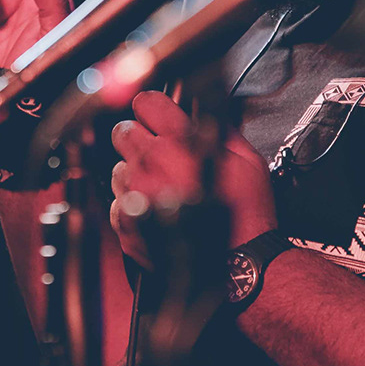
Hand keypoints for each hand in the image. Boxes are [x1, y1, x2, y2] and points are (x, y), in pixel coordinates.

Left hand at [109, 90, 276, 269]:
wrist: (236, 263)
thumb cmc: (245, 215)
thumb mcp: (248, 161)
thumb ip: (220, 129)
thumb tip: (204, 110)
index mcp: (181, 142)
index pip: (146, 102)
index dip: (154, 107)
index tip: (158, 114)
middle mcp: (152, 163)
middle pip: (122, 130)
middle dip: (138, 135)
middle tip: (157, 150)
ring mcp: (137, 193)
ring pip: (117, 167)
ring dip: (134, 172)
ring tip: (160, 186)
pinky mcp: (129, 221)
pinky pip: (117, 201)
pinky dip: (131, 203)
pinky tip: (153, 209)